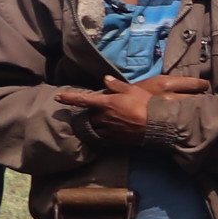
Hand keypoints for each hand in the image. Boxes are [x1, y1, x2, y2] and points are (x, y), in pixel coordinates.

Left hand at [56, 74, 207, 145]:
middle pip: (89, 119)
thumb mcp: (133, 90)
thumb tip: (105, 78)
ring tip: (96, 127)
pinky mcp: (118, 140)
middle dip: (88, 117)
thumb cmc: (145, 104)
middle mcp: (104, 118)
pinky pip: (107, 139)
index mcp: (106, 104)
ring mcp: (110, 130)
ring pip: (96, 130)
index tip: (59, 97)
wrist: (158, 123)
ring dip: (94, 128)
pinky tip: (107, 137)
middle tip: (89, 115)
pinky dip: (104, 137)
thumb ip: (117, 85)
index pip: (83, 100)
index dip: (70, 98)